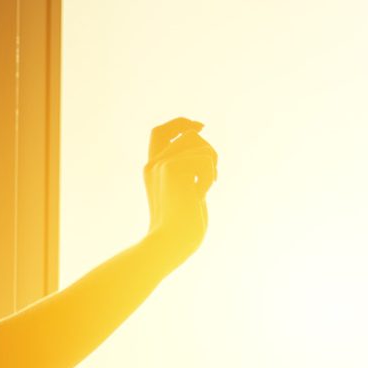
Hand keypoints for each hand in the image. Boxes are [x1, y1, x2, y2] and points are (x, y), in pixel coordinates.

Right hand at [142, 117, 217, 249]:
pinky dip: (209, 177)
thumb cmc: (183, 228)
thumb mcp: (187, 195)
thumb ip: (189, 174)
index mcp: (153, 171)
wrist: (171, 243)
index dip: (179, 124)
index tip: (200, 126)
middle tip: (213, 177)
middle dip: (209, 151)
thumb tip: (208, 152)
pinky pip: (205, 159)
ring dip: (211, 165)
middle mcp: (154, 164)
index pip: (160, 133)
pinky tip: (200, 195)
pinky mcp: (172, 167)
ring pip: (199, 143)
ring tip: (206, 187)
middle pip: (188, 135)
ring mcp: (162, 164)